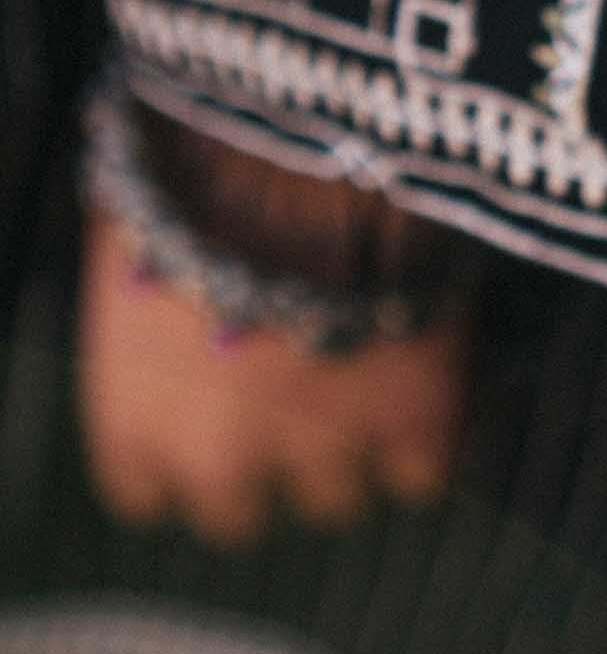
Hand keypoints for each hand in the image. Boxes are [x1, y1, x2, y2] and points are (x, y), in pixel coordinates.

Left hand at [77, 200, 466, 548]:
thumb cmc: (204, 161)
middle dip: (262, 459)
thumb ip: (151, 317)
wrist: (311, 138)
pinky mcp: (417, 427)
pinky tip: (422, 364)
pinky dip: (426, 427)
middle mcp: (217, 459)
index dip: (183, 445)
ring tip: (367, 363)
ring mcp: (323, 451)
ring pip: (335, 499)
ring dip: (347, 443)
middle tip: (295, 393)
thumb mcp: (138, 243)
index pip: (146, 490)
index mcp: (132, 418)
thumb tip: (168, 312)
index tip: (211, 408)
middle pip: (237, 515)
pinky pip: (421, 473)